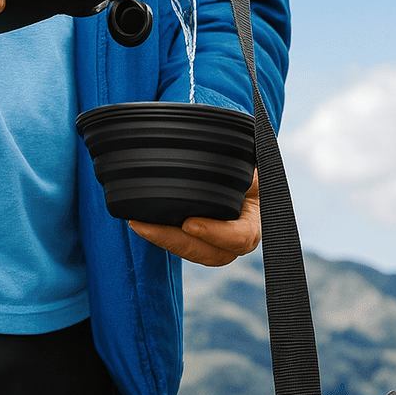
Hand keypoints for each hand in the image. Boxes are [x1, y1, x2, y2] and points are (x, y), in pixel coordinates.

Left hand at [128, 170, 261, 265]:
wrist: (241, 167)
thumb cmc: (247, 161)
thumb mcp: (250, 157)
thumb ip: (243, 158)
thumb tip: (240, 141)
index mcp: (256, 217)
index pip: (242, 237)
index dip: (217, 234)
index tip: (189, 223)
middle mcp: (240, 236)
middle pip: (213, 253)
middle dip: (177, 242)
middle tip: (147, 226)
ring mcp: (220, 242)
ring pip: (195, 253)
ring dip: (165, 241)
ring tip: (139, 225)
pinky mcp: (200, 239)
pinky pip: (183, 245)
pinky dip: (162, 236)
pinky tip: (141, 223)